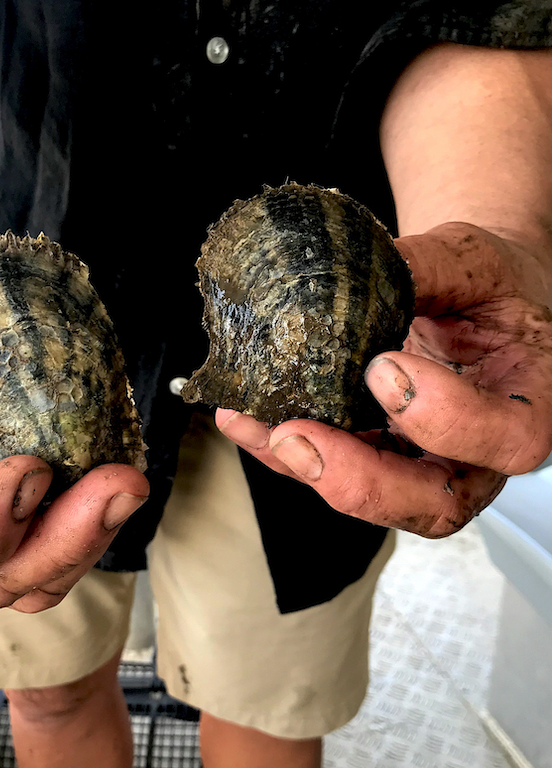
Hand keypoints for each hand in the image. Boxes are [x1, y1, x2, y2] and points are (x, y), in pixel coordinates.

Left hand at [217, 223, 551, 537]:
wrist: (470, 302)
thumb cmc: (486, 288)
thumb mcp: (473, 263)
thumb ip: (429, 269)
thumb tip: (362, 269)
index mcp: (530, 405)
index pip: (506, 439)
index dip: (445, 418)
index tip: (383, 369)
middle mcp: (483, 456)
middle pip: (437, 504)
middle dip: (361, 481)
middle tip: (298, 439)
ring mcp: (430, 467)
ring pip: (379, 501)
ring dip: (310, 471)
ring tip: (258, 429)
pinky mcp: (383, 462)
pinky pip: (336, 472)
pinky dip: (285, 453)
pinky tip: (246, 422)